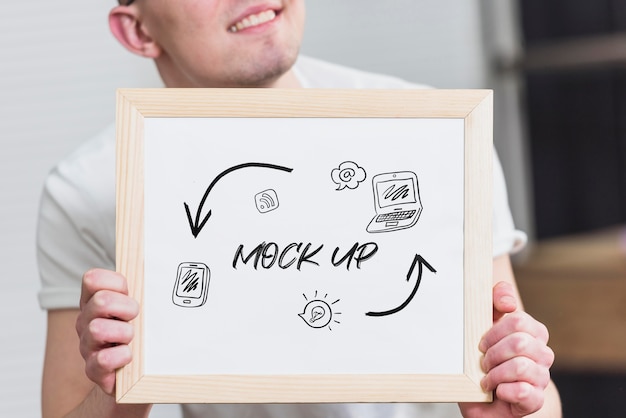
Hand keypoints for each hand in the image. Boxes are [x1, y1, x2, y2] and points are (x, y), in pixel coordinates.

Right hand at [75, 269, 138, 394]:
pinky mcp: (94, 370)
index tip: (129, 293)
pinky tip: (129, 357)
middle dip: (126, 307)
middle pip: (100, 301)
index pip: (92, 279)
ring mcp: (87, 345)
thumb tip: (167, 270)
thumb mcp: (140, 309)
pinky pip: (103, 360)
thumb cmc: (139, 335)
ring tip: (132, 340)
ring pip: (98, 329)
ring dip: (124, 333)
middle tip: (135, 317)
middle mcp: (86, 321)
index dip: (116, 283)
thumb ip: (142, 290)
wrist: (134, 376)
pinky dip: (121, 357)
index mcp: (94, 301)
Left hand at [459, 281, 554, 416]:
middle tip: (483, 363)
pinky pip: (524, 392)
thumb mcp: (484, 325)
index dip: (494, 332)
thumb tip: (509, 302)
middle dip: (493, 354)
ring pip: (521, 367)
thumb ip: (495, 301)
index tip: (481, 344)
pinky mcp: (535, 400)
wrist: (486, 398)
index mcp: (533, 332)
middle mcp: (542, 354)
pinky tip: (498, 391)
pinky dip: (504, 391)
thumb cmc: (486, 358)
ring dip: (495, 374)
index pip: (518, 320)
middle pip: (520, 342)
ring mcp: (541, 378)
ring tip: (487, 379)